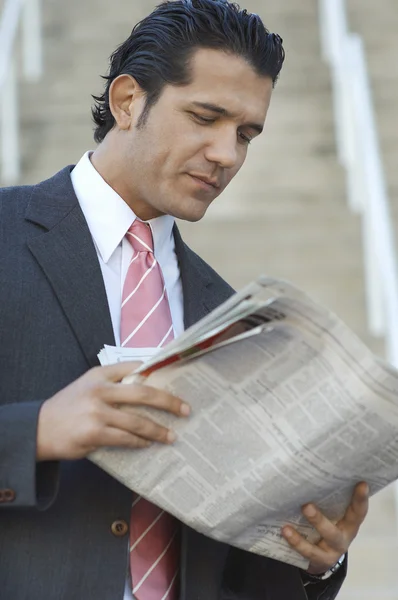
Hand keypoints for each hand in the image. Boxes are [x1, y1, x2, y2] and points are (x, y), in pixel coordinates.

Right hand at [36, 362, 189, 461]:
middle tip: (185, 410)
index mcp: (100, 374)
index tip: (177, 374)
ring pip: (138, 421)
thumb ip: (113, 382)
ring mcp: (97, 412)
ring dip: (158, 430)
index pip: (134, 367)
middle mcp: (100, 390)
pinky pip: (125, 439)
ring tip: (171, 436)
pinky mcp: (94, 434)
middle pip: (144, 393)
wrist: (39, 429)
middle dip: (169, 402)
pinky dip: (140, 442)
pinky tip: (148, 444)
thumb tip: (147, 384)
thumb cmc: (69, 407)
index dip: (157, 369)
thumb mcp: (87, 385)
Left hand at [282, 482, 368, 573]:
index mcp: (349, 524)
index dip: (361, 499)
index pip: (358, 512)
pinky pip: (304, 554)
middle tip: (306, 506)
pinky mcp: (317, 561)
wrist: (322, 556)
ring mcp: (329, 552)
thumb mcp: (334, 513)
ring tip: (286, 528)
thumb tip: (310, 472)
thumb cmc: (327, 524)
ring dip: (300, 539)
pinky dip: (293, 543)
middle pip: (333, 532)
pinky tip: (284, 532)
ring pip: (315, 548)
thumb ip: (328, 499)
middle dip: (319, 520)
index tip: (361, 484)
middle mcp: (342, 539)